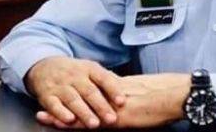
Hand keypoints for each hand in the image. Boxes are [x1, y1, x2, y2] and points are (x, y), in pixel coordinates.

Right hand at [25, 56, 125, 128]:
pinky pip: (53, 105)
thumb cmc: (74, 72)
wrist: (44, 66)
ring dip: (84, 112)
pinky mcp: (47, 95)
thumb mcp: (90, 70)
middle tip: (111, 119)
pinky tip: (69, 120)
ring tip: (94, 124)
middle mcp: (75, 76)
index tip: (122, 101)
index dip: (113, 89)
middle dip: (101, 106)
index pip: (103, 78)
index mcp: (89, 69)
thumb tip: (127, 90)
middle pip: (90, 91)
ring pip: (73, 100)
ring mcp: (60, 85)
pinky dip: (60, 113)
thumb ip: (106, 80)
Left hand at [36, 73, 190, 128]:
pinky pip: (93, 123)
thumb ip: (126, 93)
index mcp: (117, 88)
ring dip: (61, 116)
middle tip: (41, 108)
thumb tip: (119, 97)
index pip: (89, 91)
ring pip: (82, 113)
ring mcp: (113, 108)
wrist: (175, 95)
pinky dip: (77, 125)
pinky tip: (64, 128)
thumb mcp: (141, 90)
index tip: (58, 95)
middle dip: (61, 105)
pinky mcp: (119, 119)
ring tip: (41, 117)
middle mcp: (110, 97)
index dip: (73, 94)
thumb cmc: (164, 94)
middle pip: (80, 101)